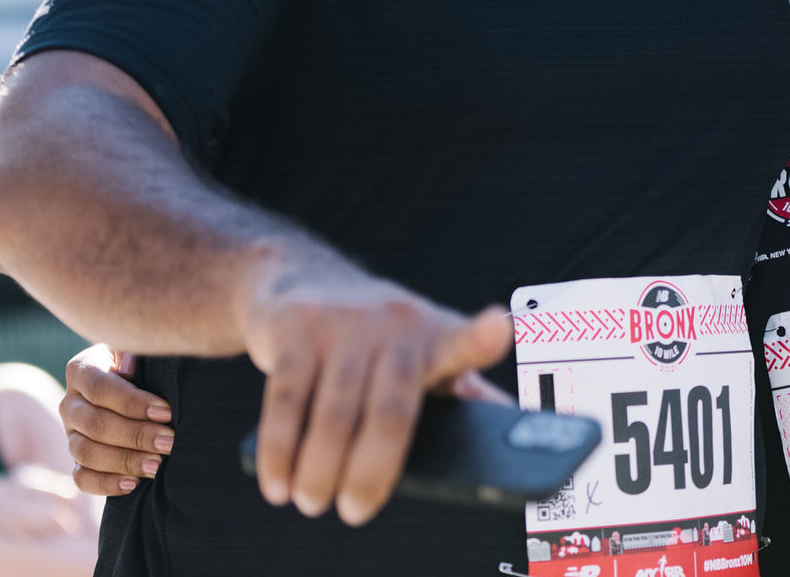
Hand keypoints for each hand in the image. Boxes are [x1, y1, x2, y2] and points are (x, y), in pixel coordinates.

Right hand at [61, 344, 169, 496]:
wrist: (138, 383)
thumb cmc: (144, 362)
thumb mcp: (140, 349)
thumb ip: (136, 351)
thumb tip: (130, 364)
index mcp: (82, 369)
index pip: (100, 388)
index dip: (133, 403)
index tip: (166, 412)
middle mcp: (70, 403)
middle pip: (95, 424)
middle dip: (136, 435)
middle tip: (169, 441)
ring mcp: (71, 433)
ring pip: (86, 453)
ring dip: (124, 461)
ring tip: (157, 465)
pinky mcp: (78, 459)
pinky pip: (82, 478)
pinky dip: (106, 484)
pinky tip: (133, 484)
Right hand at [241, 252, 512, 525]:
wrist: (300, 276)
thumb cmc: (377, 339)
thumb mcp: (423, 352)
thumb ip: (462, 393)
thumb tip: (512, 448)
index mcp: (436, 337)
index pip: (465, 341)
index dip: (482, 336)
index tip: (500, 328)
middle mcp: (395, 323)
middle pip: (390, 411)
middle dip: (370, 472)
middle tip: (354, 513)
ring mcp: (343, 322)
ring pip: (333, 415)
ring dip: (319, 471)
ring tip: (312, 502)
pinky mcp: (295, 326)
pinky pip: (286, 401)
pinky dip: (280, 452)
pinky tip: (277, 483)